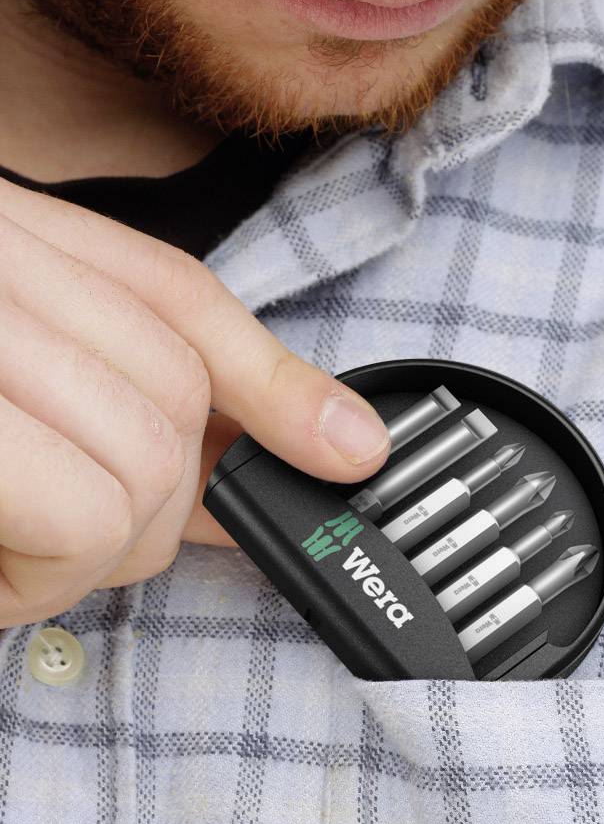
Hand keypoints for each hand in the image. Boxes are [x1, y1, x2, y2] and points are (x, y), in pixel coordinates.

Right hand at [0, 177, 390, 627]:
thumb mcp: (28, 374)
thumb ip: (163, 389)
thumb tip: (335, 443)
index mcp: (7, 244)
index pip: (177, 296)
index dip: (273, 386)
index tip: (348, 452)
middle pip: (177, 395)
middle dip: (162, 499)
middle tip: (67, 528)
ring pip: (147, 470)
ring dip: (90, 550)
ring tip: (9, 549)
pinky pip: (85, 520)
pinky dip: (44, 579)